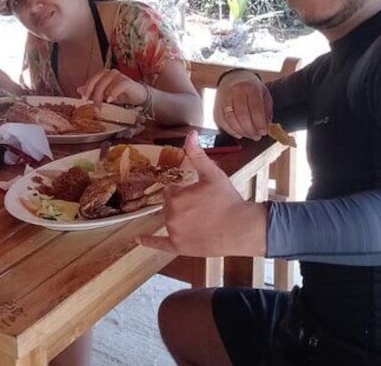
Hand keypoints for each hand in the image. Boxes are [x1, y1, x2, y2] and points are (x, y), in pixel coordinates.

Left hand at [78, 69, 146, 105]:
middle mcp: (111, 73)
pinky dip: (113, 93)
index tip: (83, 99)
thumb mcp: (105, 94)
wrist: (138, 96)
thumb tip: (79, 90)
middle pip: (98, 82)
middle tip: (93, 105)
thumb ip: (93, 91)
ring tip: (101, 105)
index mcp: (104, 74)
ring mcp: (119, 76)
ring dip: (102, 96)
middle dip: (93, 94)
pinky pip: (118, 86)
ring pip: (106, 84)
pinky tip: (110, 100)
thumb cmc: (121, 94)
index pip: (92, 80)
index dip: (87, 89)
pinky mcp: (127, 82)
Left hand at [137, 131, 265, 256]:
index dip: (185, 190)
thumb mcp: (213, 174)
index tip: (199, 194)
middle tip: (203, 206)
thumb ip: (197, 155)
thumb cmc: (228, 200)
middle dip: (182, 203)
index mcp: (175, 197)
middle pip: (169, 205)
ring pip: (169, 220)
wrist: (242, 228)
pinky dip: (148, 241)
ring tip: (200, 218)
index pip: (171, 190)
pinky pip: (159, 244)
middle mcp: (170, 215)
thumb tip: (190, 134)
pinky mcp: (179, 247)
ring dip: (179, 217)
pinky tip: (137, 239)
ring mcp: (174, 233)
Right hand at [214, 70, 271, 139]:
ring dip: (241, 131)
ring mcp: (223, 99)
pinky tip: (239, 133)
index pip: (255, 108)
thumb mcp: (263, 94)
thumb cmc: (250, 88)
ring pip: (230, 120)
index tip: (264, 131)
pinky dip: (231, 131)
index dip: (259, 122)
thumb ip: (266, 110)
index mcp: (249, 88)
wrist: (233, 78)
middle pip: (242, 115)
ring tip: (249, 135)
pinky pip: (222, 122)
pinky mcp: (216, 107)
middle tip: (257, 136)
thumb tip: (266, 126)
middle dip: (250, 129)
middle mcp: (235, 92)